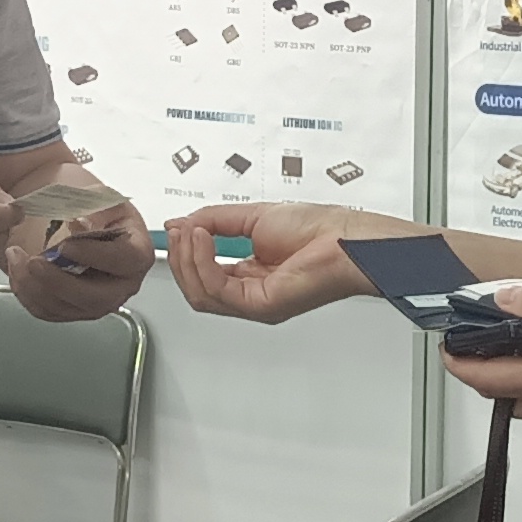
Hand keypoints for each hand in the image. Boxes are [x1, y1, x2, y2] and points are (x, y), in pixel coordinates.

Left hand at [2, 197, 150, 321]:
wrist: (71, 213)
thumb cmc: (89, 204)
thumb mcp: (98, 195)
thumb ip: (93, 208)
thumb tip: (80, 225)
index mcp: (136, 251)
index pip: (125, 260)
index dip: (95, 255)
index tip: (66, 245)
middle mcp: (121, 283)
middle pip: (97, 297)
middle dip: (60, 282)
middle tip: (34, 262)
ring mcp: (97, 300)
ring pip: (68, 308)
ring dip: (36, 287)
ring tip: (16, 258)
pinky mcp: (73, 309)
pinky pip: (48, 311)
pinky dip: (27, 294)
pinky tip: (17, 270)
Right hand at [165, 202, 384, 324]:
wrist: (344, 236)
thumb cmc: (318, 229)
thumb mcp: (252, 216)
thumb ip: (213, 220)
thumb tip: (181, 223)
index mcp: (250, 276)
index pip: (203, 275)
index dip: (185, 253)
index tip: (176, 230)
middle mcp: (250, 294)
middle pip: (196, 289)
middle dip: (180, 258)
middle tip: (178, 232)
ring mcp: (255, 303)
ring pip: (201, 294)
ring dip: (188, 259)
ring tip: (190, 232)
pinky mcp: (261, 305)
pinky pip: (217, 291)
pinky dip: (203, 263)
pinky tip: (203, 240)